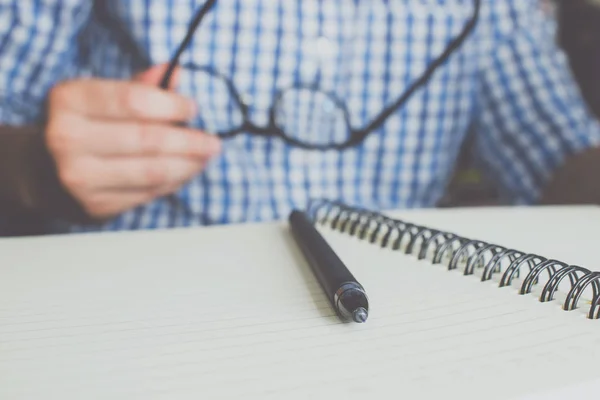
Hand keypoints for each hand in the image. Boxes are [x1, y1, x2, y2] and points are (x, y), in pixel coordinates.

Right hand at [45, 64, 220, 219]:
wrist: (47, 171)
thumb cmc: (87, 125)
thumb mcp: (103, 96)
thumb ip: (141, 86)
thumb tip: (176, 72)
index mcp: (69, 100)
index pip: (132, 100)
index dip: (171, 105)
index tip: (193, 109)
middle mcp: (67, 138)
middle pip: (146, 139)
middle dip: (189, 141)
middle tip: (213, 142)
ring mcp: (79, 176)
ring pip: (152, 171)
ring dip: (188, 164)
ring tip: (206, 157)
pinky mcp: (95, 204)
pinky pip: (148, 193)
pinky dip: (174, 182)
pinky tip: (186, 172)